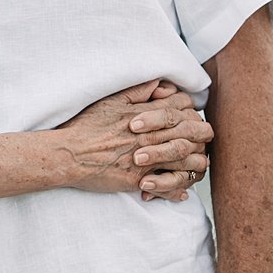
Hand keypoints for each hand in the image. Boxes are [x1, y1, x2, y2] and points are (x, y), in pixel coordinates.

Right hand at [58, 80, 212, 200]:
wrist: (68, 153)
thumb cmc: (86, 126)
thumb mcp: (111, 101)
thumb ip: (137, 91)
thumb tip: (158, 82)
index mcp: (144, 115)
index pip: (181, 107)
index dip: (190, 109)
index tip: (190, 114)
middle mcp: (149, 136)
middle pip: (191, 133)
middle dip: (202, 134)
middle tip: (204, 138)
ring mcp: (146, 160)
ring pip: (186, 162)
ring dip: (195, 163)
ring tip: (197, 164)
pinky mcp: (138, 180)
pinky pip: (168, 187)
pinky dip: (178, 190)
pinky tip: (182, 191)